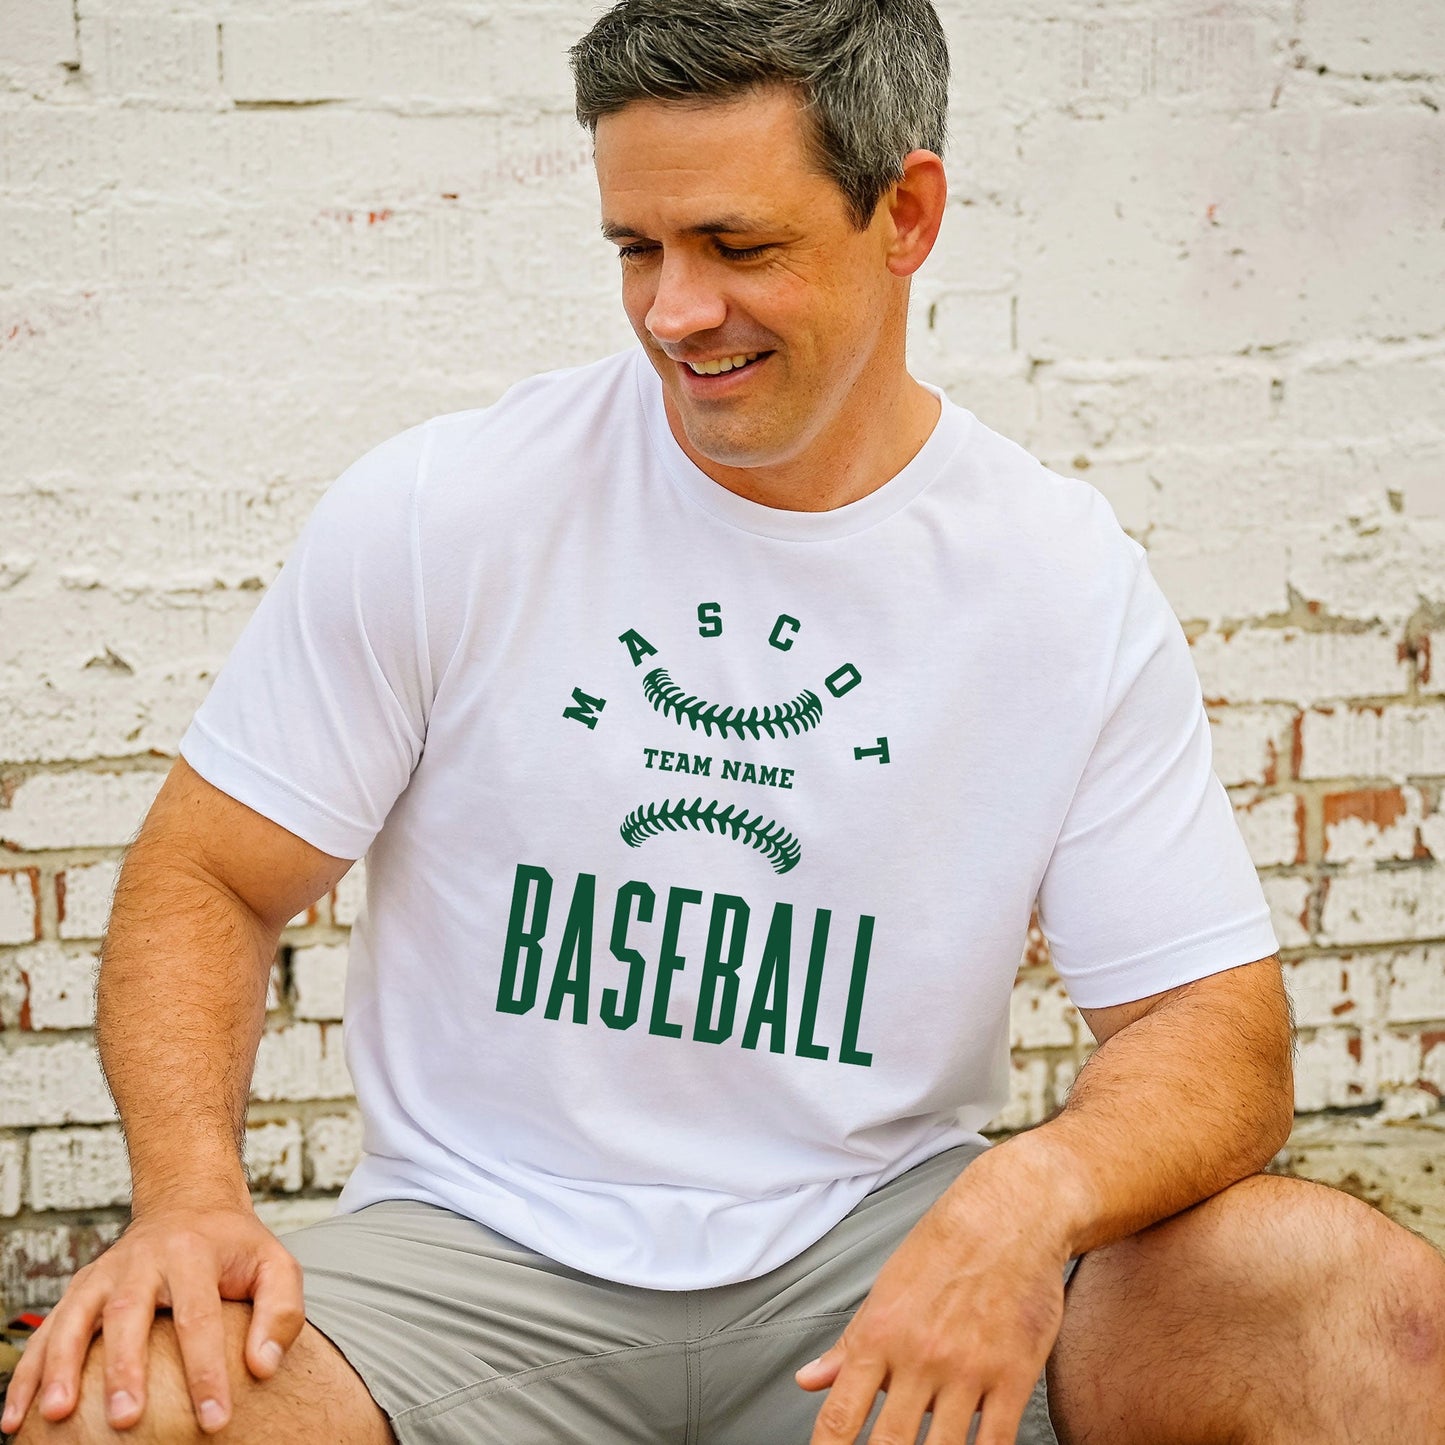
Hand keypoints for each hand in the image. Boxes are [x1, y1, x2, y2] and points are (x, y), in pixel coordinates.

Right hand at [0, 1202, 305, 1436]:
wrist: (190, 1202)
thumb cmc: (236, 1247)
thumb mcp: (275, 1263)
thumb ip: (282, 1311)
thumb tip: (263, 1367)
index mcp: (195, 1253)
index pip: (200, 1317)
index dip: (207, 1371)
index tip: (215, 1420)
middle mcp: (144, 1259)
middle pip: (130, 1313)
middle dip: (125, 1368)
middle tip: (126, 1420)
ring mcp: (106, 1272)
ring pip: (77, 1318)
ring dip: (62, 1367)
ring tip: (58, 1415)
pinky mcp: (81, 1288)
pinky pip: (49, 1330)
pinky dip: (29, 1373)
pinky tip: (18, 1417)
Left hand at [794, 1161, 1069, 1444]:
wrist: (1008, 1215)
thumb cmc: (943, 1249)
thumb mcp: (884, 1290)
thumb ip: (848, 1346)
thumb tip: (809, 1381)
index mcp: (880, 1335)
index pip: (841, 1415)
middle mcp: (920, 1356)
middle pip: (891, 1444)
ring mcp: (969, 1368)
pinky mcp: (1014, 1375)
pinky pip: (996, 1441)